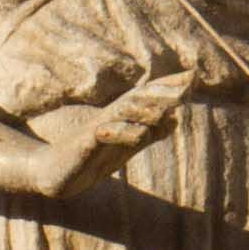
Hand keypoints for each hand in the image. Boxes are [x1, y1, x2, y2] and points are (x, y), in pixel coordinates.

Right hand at [20, 71, 190, 201]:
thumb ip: (149, 134)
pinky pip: (104, 134)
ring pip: (124, 111)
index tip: (194, 76)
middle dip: (163, 91)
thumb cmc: (91, 157)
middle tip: (189, 85)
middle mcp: (111, 116)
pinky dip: (122, 132)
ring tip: (168, 108)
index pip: (148, 95)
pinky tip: (139, 135)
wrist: (54, 174)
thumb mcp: (126, 147)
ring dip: (147, 108)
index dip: (170, 84)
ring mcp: (98, 128)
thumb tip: (175, 120)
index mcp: (123, 116)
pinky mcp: (85, 143)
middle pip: (139, 97)